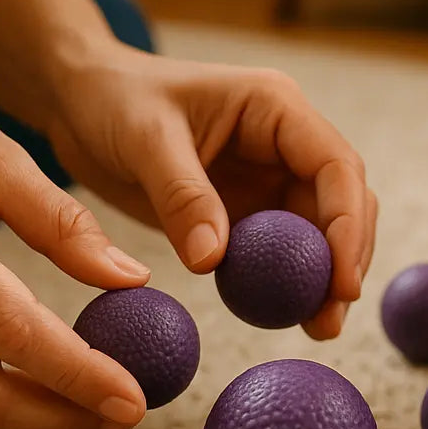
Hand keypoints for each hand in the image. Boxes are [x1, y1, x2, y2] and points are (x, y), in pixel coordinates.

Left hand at [44, 44, 376, 339]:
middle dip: (344, 260)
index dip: (348, 224)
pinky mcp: (245, 210)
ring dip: (322, 278)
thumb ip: (182, 195)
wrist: (79, 100)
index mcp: (275, 107)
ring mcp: (268, 177)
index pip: (336, 166)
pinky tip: (283, 318)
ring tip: (318, 329)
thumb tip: (212, 260)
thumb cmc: (112, 99)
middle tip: (330, 318)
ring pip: (318, 232)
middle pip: (341, 203)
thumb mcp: (145, 138)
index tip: (341, 280)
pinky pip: (277, 251)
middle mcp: (284, 142)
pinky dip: (285, 283)